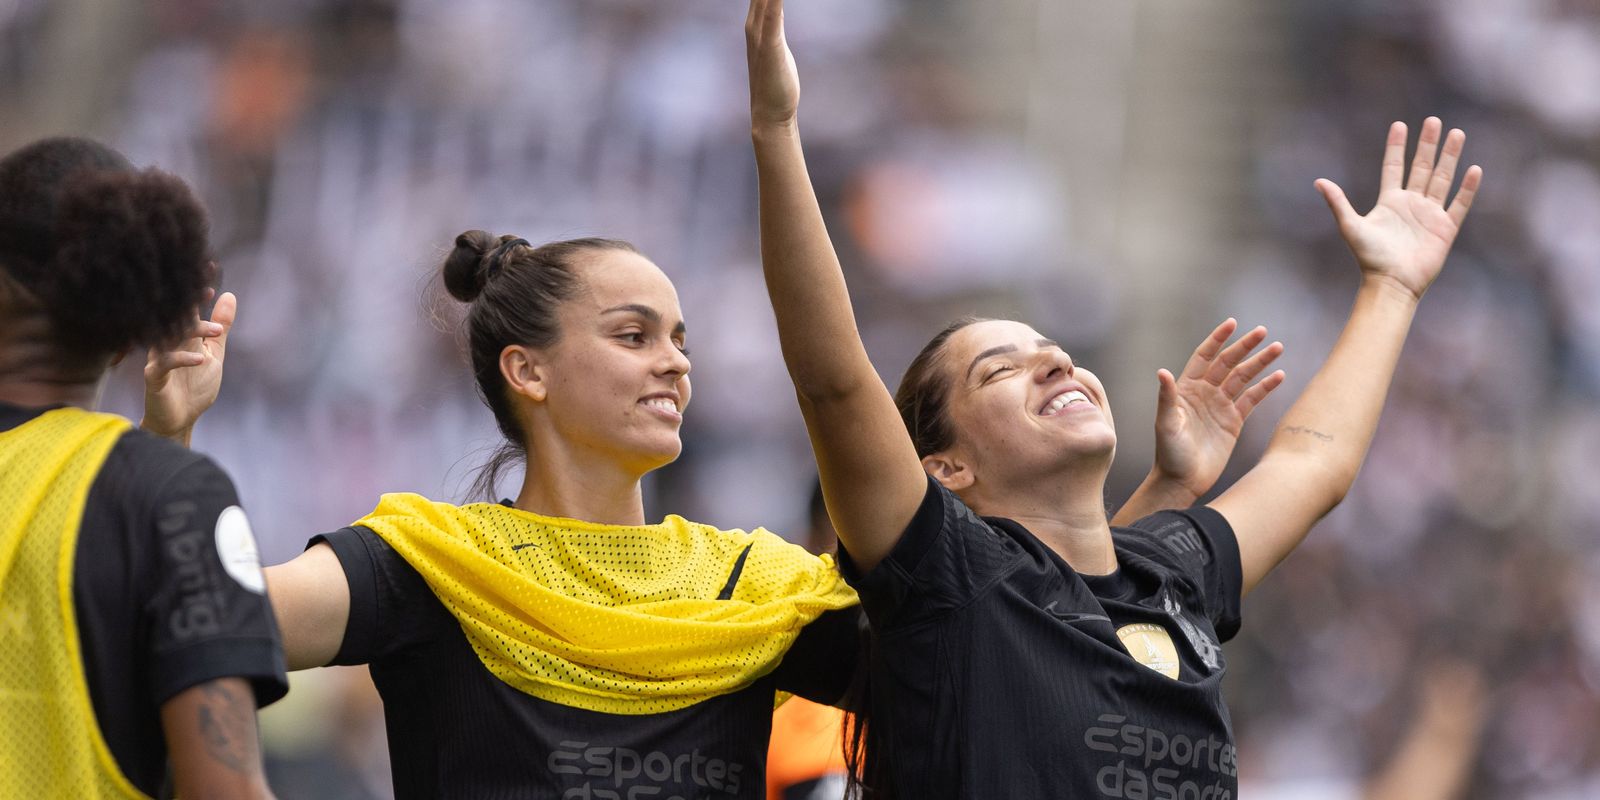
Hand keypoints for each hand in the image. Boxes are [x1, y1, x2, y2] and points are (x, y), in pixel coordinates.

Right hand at [142, 290, 235, 444]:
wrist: (180, 420)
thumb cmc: (194, 386)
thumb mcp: (214, 353)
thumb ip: (220, 328)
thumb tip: (229, 296)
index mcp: (180, 333)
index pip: (187, 305)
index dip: (197, 289)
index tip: (210, 269)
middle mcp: (166, 341)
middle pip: (175, 316)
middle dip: (190, 301)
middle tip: (208, 290)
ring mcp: (158, 358)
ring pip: (169, 336)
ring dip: (193, 331)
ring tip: (216, 331)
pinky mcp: (154, 377)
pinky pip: (165, 364)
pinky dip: (183, 359)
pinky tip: (201, 359)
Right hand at [746, 0, 798, 128]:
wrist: (769, 115)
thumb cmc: (774, 83)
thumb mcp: (775, 44)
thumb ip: (774, 23)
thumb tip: (776, 8)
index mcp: (754, 24)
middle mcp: (753, 27)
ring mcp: (761, 38)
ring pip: (763, 1)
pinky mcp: (772, 49)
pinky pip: (772, 19)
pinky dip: (774, 2)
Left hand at [1153, 319, 1284, 496]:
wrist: (1183, 480)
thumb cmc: (1169, 452)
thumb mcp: (1166, 423)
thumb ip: (1167, 397)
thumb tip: (1162, 372)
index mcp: (1186, 388)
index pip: (1204, 356)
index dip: (1217, 340)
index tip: (1231, 324)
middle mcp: (1205, 393)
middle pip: (1227, 363)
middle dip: (1244, 346)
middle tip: (1262, 331)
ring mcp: (1221, 405)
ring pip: (1243, 378)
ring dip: (1259, 363)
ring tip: (1277, 347)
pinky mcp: (1234, 421)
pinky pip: (1252, 399)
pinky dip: (1265, 387)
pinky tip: (1279, 375)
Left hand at [1316, 118, 1482, 300]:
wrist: (1391, 283)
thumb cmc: (1370, 258)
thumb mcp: (1350, 226)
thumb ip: (1338, 203)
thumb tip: (1318, 182)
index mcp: (1390, 201)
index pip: (1394, 167)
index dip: (1396, 147)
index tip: (1400, 125)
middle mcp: (1411, 204)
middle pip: (1422, 167)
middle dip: (1428, 144)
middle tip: (1434, 121)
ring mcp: (1430, 214)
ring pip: (1442, 179)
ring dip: (1449, 157)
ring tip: (1456, 134)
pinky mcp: (1445, 228)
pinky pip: (1459, 204)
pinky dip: (1467, 188)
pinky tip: (1474, 169)